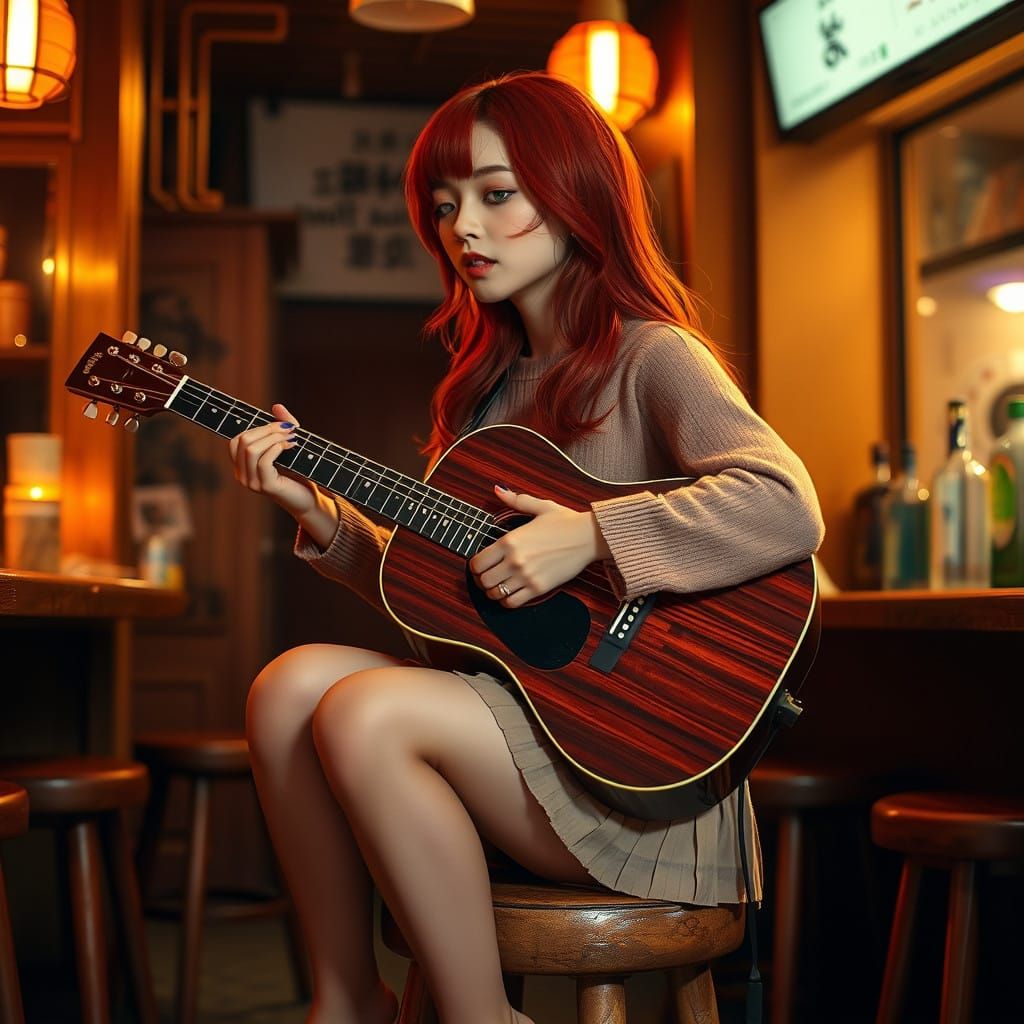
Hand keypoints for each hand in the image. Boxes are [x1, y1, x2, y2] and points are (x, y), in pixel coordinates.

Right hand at [228, 403, 317, 516]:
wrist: (311, 499)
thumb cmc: (298, 474)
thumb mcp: (287, 446)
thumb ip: (281, 427)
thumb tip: (276, 406)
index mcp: (242, 466)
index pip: (235, 441)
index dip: (258, 428)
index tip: (281, 426)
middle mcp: (242, 475)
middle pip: (243, 441)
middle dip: (267, 429)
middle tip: (289, 429)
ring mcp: (252, 482)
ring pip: (251, 449)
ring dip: (273, 437)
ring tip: (292, 437)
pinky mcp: (265, 486)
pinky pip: (264, 460)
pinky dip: (277, 448)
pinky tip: (290, 446)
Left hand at [468, 485, 611, 606]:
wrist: (589, 537)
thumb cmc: (566, 521)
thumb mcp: (539, 506)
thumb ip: (515, 501)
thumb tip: (498, 490)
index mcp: (510, 540)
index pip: (477, 562)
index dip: (475, 566)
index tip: (480, 566)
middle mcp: (515, 560)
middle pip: (483, 580)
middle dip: (482, 580)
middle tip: (488, 577)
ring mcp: (526, 576)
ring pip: (495, 594)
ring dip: (493, 591)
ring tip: (499, 586)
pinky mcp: (539, 588)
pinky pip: (512, 603)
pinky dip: (508, 601)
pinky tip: (512, 593)